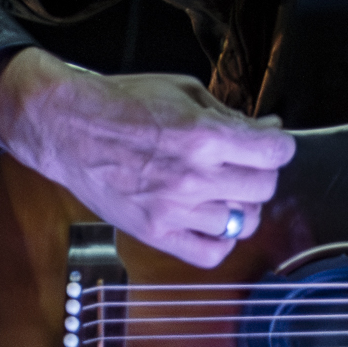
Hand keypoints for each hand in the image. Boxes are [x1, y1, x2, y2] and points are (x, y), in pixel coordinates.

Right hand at [0, 47, 294, 267]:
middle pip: (264, 189)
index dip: (280, 146)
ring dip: (243, 205)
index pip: (276, 154)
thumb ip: (231, 115)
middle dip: (261, 172)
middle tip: (245, 163)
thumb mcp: (185, 92)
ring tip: (226, 190)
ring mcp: (174, 210)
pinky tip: (213, 220)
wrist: (67, 126)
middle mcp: (194, 178)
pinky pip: (210, 254)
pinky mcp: (154, 232)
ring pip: (244, 224)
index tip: (271, 143)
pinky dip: (221, 241)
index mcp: (205, 137)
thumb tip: (270, 129)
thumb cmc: (125, 102)